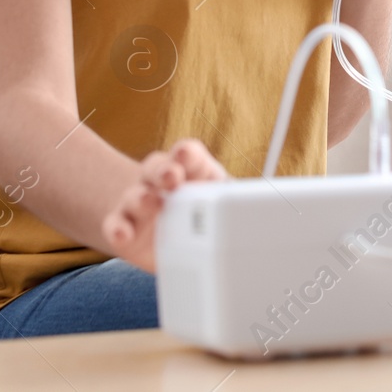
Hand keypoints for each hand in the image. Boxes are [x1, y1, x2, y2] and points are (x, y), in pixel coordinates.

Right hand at [99, 138, 228, 272]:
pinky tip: (122, 233)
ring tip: (151, 203)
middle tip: (172, 177)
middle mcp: (162, 183)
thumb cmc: (200, 214)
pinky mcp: (124, 229)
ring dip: (142, 197)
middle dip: (164, 170)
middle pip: (158, 166)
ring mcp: (141, 204)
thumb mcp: (223, 206)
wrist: (167, 237)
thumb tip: (276, 211)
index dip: (187, 154)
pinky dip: (117, 227)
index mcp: (191, 172)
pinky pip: (115, 224)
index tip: (188, 156)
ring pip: (136, 193)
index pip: (187, 155)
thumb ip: (239, 204)